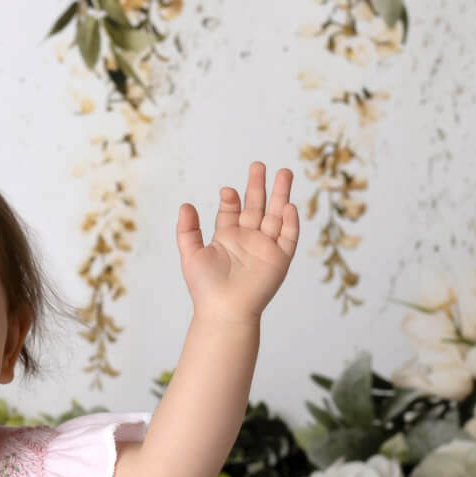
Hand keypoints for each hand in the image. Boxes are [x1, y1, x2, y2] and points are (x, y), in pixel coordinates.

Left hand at [176, 162, 298, 321]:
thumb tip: (185, 205)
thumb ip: (187, 230)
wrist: (223, 310)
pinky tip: (289, 205)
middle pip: (257, 207)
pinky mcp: (280, 259)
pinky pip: (289, 237)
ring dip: (281, 195)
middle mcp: (248, 240)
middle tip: (259, 165)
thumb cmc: (205, 288)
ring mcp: (266, 248)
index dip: (231, 198)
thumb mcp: (191, 254)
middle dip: (259, 186)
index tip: (227, 191)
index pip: (232, 211)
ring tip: (284, 173)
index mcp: (227, 238)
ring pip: (277, 216)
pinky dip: (291, 222)